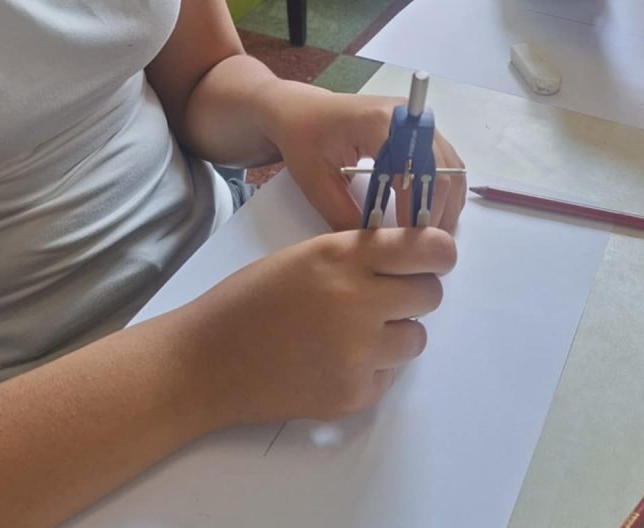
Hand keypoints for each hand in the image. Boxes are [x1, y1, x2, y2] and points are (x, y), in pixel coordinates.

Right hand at [179, 227, 456, 426]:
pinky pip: (388, 376)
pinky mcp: (353, 395)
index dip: (439, 253)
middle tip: (381, 299)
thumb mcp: (308, 254)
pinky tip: (331, 362)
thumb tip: (416, 257)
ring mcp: (358, 353)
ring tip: (351, 333)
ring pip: (416, 338)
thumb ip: (361, 253)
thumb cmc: (253, 299)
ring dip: (395, 335)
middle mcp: (359, 301)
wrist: (204, 362)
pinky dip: (370, 370)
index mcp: (345, 257)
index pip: (431, 249)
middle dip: (413, 294)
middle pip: (430, 295)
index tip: (434, 259)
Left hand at [257, 81, 465, 231]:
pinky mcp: (421, 129)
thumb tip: (376, 249)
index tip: (408, 241)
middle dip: (437, 212)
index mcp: (378, 122)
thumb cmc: (304, 140)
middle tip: (423, 246)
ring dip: (446, 204)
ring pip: (452, 167)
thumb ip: (344, 216)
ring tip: (429, 236)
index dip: (418, 208)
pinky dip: (445, 191)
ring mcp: (418, 120)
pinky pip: (447, 162)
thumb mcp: (315, 183)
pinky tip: (431, 215)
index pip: (416, 169)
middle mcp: (407, 116)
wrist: (303, 111)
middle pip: (442, 169)